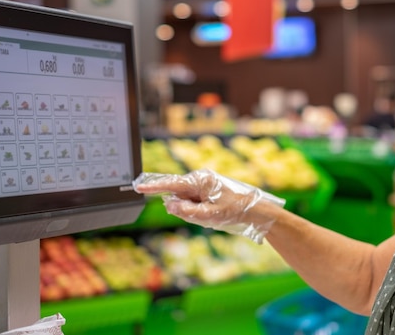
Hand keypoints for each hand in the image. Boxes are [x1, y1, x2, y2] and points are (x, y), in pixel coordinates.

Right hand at [132, 169, 284, 242]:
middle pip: (178, 193)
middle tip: (201, 214)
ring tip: (212, 214)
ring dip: (191, 209)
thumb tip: (169, 204)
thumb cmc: (235, 211)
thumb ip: (186, 211)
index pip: (171, 184)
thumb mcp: (209, 215)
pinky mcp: (207, 190)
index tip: (138, 187)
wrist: (256, 211)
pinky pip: (193, 201)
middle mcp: (200, 178)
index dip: (154, 187)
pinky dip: (197, 210)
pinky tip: (212, 213)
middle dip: (182, 206)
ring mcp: (204, 184)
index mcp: (200, 180)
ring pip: (185, 199)